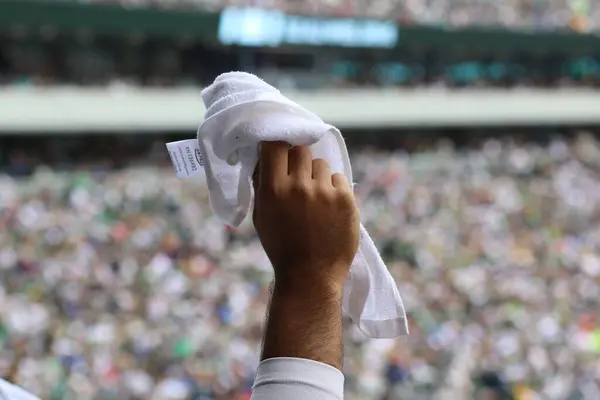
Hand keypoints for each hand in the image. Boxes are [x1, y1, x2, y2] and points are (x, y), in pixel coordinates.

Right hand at [253, 142, 359, 290]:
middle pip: (300, 150)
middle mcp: (298, 186)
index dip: (277, 145)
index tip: (279, 152)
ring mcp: (324, 192)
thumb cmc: (282, 246)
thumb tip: (266, 157)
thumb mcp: (262, 216)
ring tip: (315, 198)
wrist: (310, 276)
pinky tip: (329, 207)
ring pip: (321, 164)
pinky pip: (339, 178)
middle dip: (298, 161)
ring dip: (316, 176)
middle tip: (298, 178)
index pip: (274, 145)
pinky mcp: (346, 199)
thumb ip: (263, 185)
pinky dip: (334, 188)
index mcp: (273, 190)